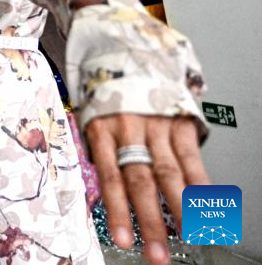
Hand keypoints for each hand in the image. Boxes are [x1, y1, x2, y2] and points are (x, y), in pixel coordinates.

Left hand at [86, 113, 208, 264]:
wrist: (129, 58)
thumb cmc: (110, 98)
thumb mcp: (94, 120)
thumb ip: (102, 154)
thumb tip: (107, 193)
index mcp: (102, 130)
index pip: (111, 178)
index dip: (118, 211)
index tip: (124, 240)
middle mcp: (130, 129)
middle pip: (142, 182)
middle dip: (151, 222)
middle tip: (158, 253)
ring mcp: (157, 126)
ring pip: (170, 174)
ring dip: (181, 211)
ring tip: (190, 238)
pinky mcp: (180, 122)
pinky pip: (192, 158)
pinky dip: (201, 185)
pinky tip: (208, 208)